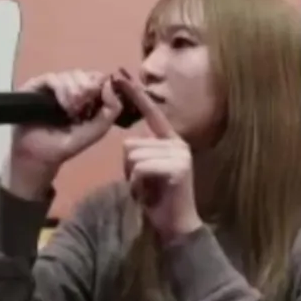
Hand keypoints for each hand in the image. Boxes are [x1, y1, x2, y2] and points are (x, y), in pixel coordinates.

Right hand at [4, 70, 122, 198]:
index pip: (98, 79)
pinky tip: (63, 105)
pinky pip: (53, 78)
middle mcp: (70, 89)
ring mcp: (53, 87)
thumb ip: (110, 111)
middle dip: (88, 87)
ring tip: (71, 110)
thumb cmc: (64, 146)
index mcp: (87, 99)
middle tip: (83, 104)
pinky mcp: (37, 86)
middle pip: (86, 74)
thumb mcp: (95, 131)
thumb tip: (109, 84)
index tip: (99, 95)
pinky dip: (62, 89)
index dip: (101, 84)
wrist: (37, 156)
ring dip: (75, 90)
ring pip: (71, 74)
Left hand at [116, 69, 202, 243]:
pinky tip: (147, 195)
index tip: (120, 76)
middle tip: (141, 184)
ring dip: (131, 178)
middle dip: (127, 168)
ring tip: (146, 189)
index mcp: (171, 140)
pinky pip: (140, 168)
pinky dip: (136, 185)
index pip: (151, 113)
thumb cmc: (159, 199)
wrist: (176, 225)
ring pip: (133, 156)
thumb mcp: (146, 171)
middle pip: (130, 144)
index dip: (136, 95)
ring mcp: (179, 154)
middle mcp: (177, 143)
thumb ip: (141, 153)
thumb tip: (128, 143)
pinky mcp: (177, 167)